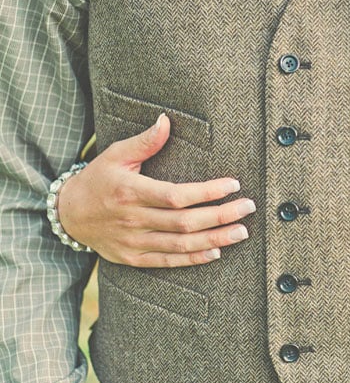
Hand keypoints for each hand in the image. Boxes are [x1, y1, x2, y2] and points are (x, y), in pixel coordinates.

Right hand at [58, 115, 255, 265]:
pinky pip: (167, 262)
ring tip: (241, 231)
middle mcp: (133, 219)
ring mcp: (133, 242)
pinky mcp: (133, 258)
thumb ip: (145, 142)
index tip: (233, 185)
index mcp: (131, 192)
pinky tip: (216, 252)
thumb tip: (166, 120)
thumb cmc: (98, 179)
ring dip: (215, 239)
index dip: (207, 192)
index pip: (176, 195)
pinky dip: (193, 259)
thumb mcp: (116, 155)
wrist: (69, 214)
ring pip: (180, 245)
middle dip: (220, 216)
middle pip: (184, 222)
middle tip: (247, 208)